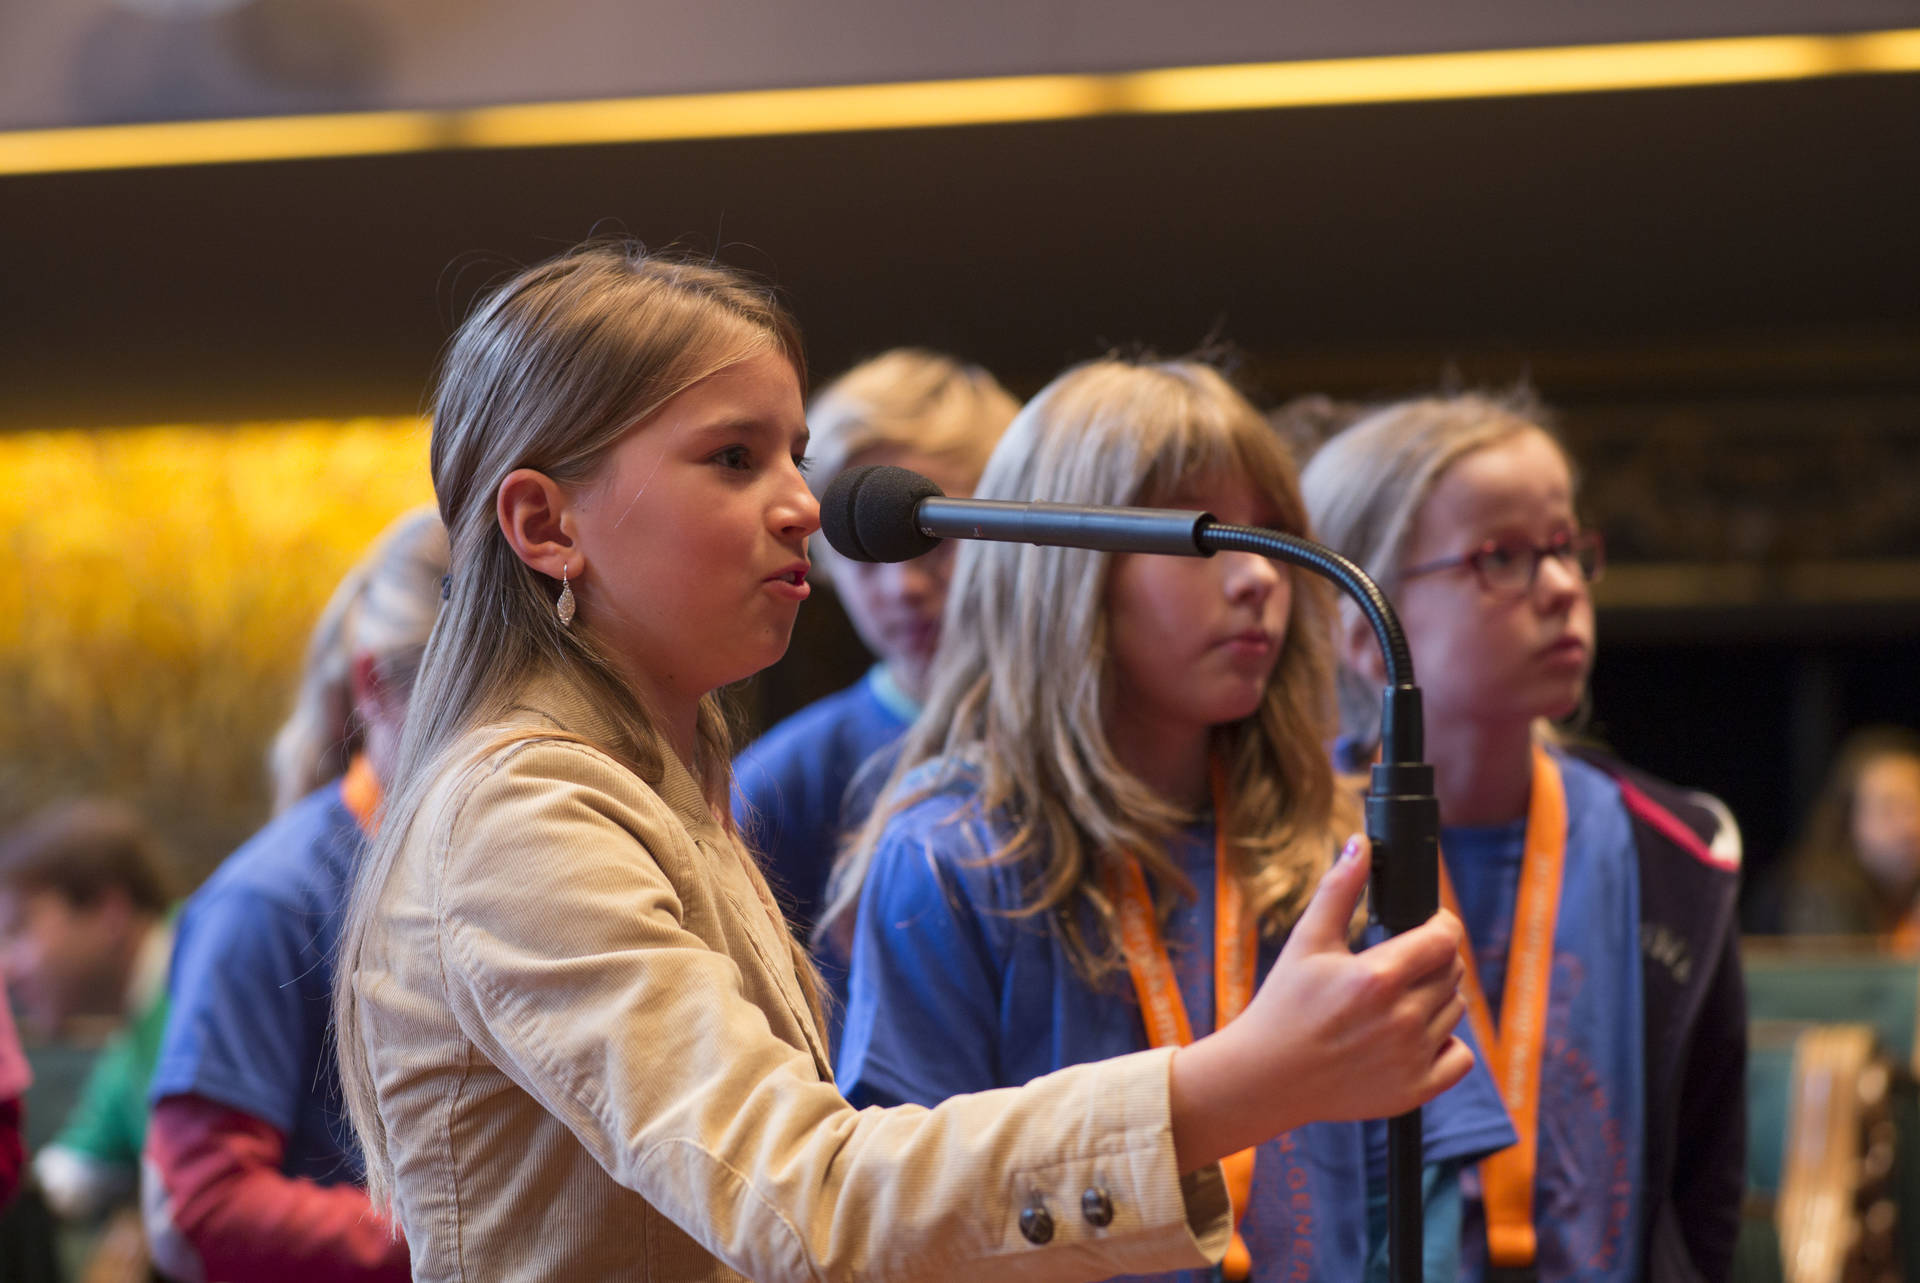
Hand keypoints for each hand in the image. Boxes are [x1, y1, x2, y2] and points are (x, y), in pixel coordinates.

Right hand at [1170, 834, 1471, 1171]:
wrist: (1265, 1076)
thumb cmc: (1283, 1004)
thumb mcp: (1306, 941)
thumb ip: (1339, 889)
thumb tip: (1362, 843)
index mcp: (1378, 977)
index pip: (1444, 938)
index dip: (1441, 925)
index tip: (1428, 925)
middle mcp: (1402, 1020)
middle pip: (1453, 973)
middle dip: (1434, 960)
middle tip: (1398, 964)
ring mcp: (1411, 1059)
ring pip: (1455, 1011)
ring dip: (1436, 999)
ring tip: (1396, 1000)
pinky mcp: (1415, 1091)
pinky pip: (1460, 1058)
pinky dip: (1446, 1045)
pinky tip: (1412, 1037)